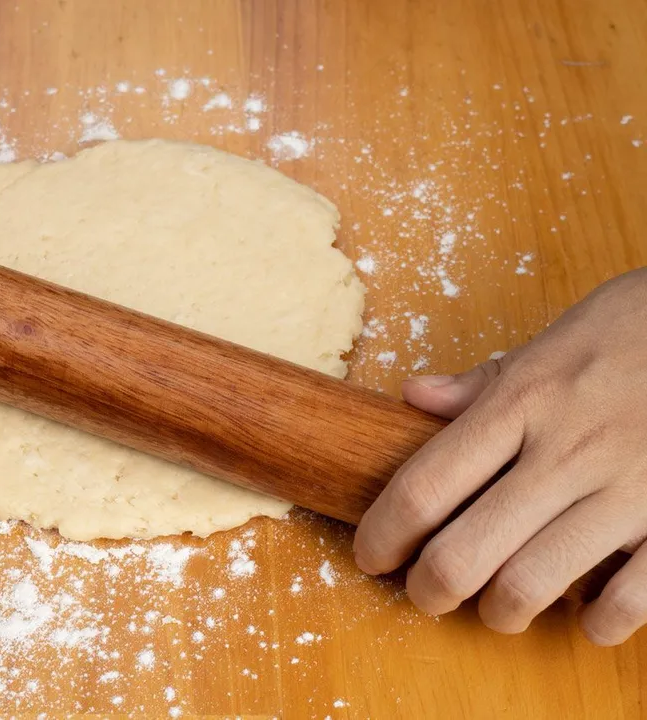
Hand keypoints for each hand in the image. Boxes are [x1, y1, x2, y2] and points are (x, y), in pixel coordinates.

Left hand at [354, 267, 646, 644]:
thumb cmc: (639, 330)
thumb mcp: (555, 340)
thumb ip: (485, 381)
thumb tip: (415, 395)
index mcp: (523, 402)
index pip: (424, 487)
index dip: (382, 535)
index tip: (371, 554)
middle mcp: (567, 450)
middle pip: (463, 552)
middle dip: (429, 589)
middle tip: (425, 592)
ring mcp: (627, 490)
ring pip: (532, 585)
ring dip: (501, 611)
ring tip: (497, 605)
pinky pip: (630, 599)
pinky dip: (598, 622)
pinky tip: (585, 613)